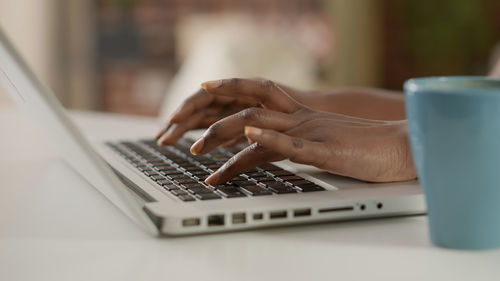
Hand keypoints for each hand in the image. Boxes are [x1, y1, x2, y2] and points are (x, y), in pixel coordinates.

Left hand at [184, 78, 416, 184]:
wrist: (404, 146)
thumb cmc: (368, 147)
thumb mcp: (325, 142)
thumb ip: (300, 143)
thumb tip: (276, 149)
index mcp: (301, 116)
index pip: (258, 96)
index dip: (230, 88)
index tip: (204, 87)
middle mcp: (301, 119)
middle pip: (247, 109)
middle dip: (212, 122)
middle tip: (185, 137)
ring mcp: (311, 132)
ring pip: (259, 125)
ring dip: (225, 135)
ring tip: (198, 148)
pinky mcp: (325, 150)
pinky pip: (291, 143)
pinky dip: (267, 138)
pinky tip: (248, 135)